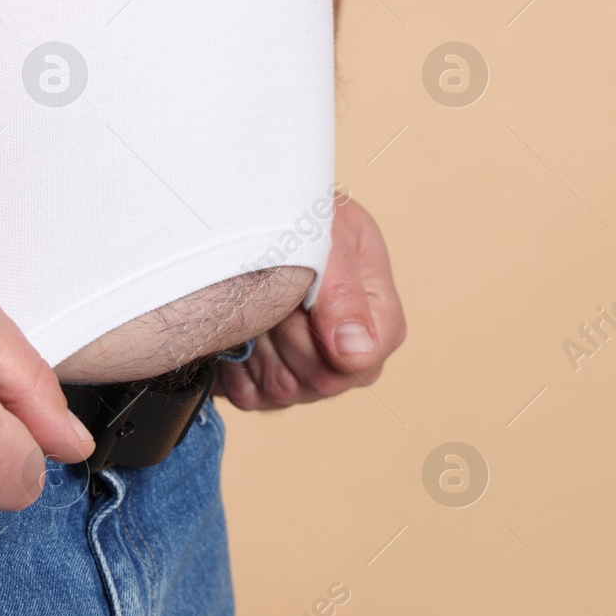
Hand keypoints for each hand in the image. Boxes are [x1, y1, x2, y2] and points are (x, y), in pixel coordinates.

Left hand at [214, 197, 404, 409]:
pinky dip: (236, 361)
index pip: (360, 364)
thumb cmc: (303, 219)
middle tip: (276, 290)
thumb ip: (343, 293)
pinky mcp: (266, 387)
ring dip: (259, 343)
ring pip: (282, 391)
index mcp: (379, 321)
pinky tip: (241, 326)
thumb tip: (357, 353)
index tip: (303, 295)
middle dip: (287, 334)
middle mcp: (348, 357)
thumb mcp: (330, 236)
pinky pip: (250, 396)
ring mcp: (307, 377)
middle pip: (320, 383)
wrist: (256, 220)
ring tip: (258, 303)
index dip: (323, 335)